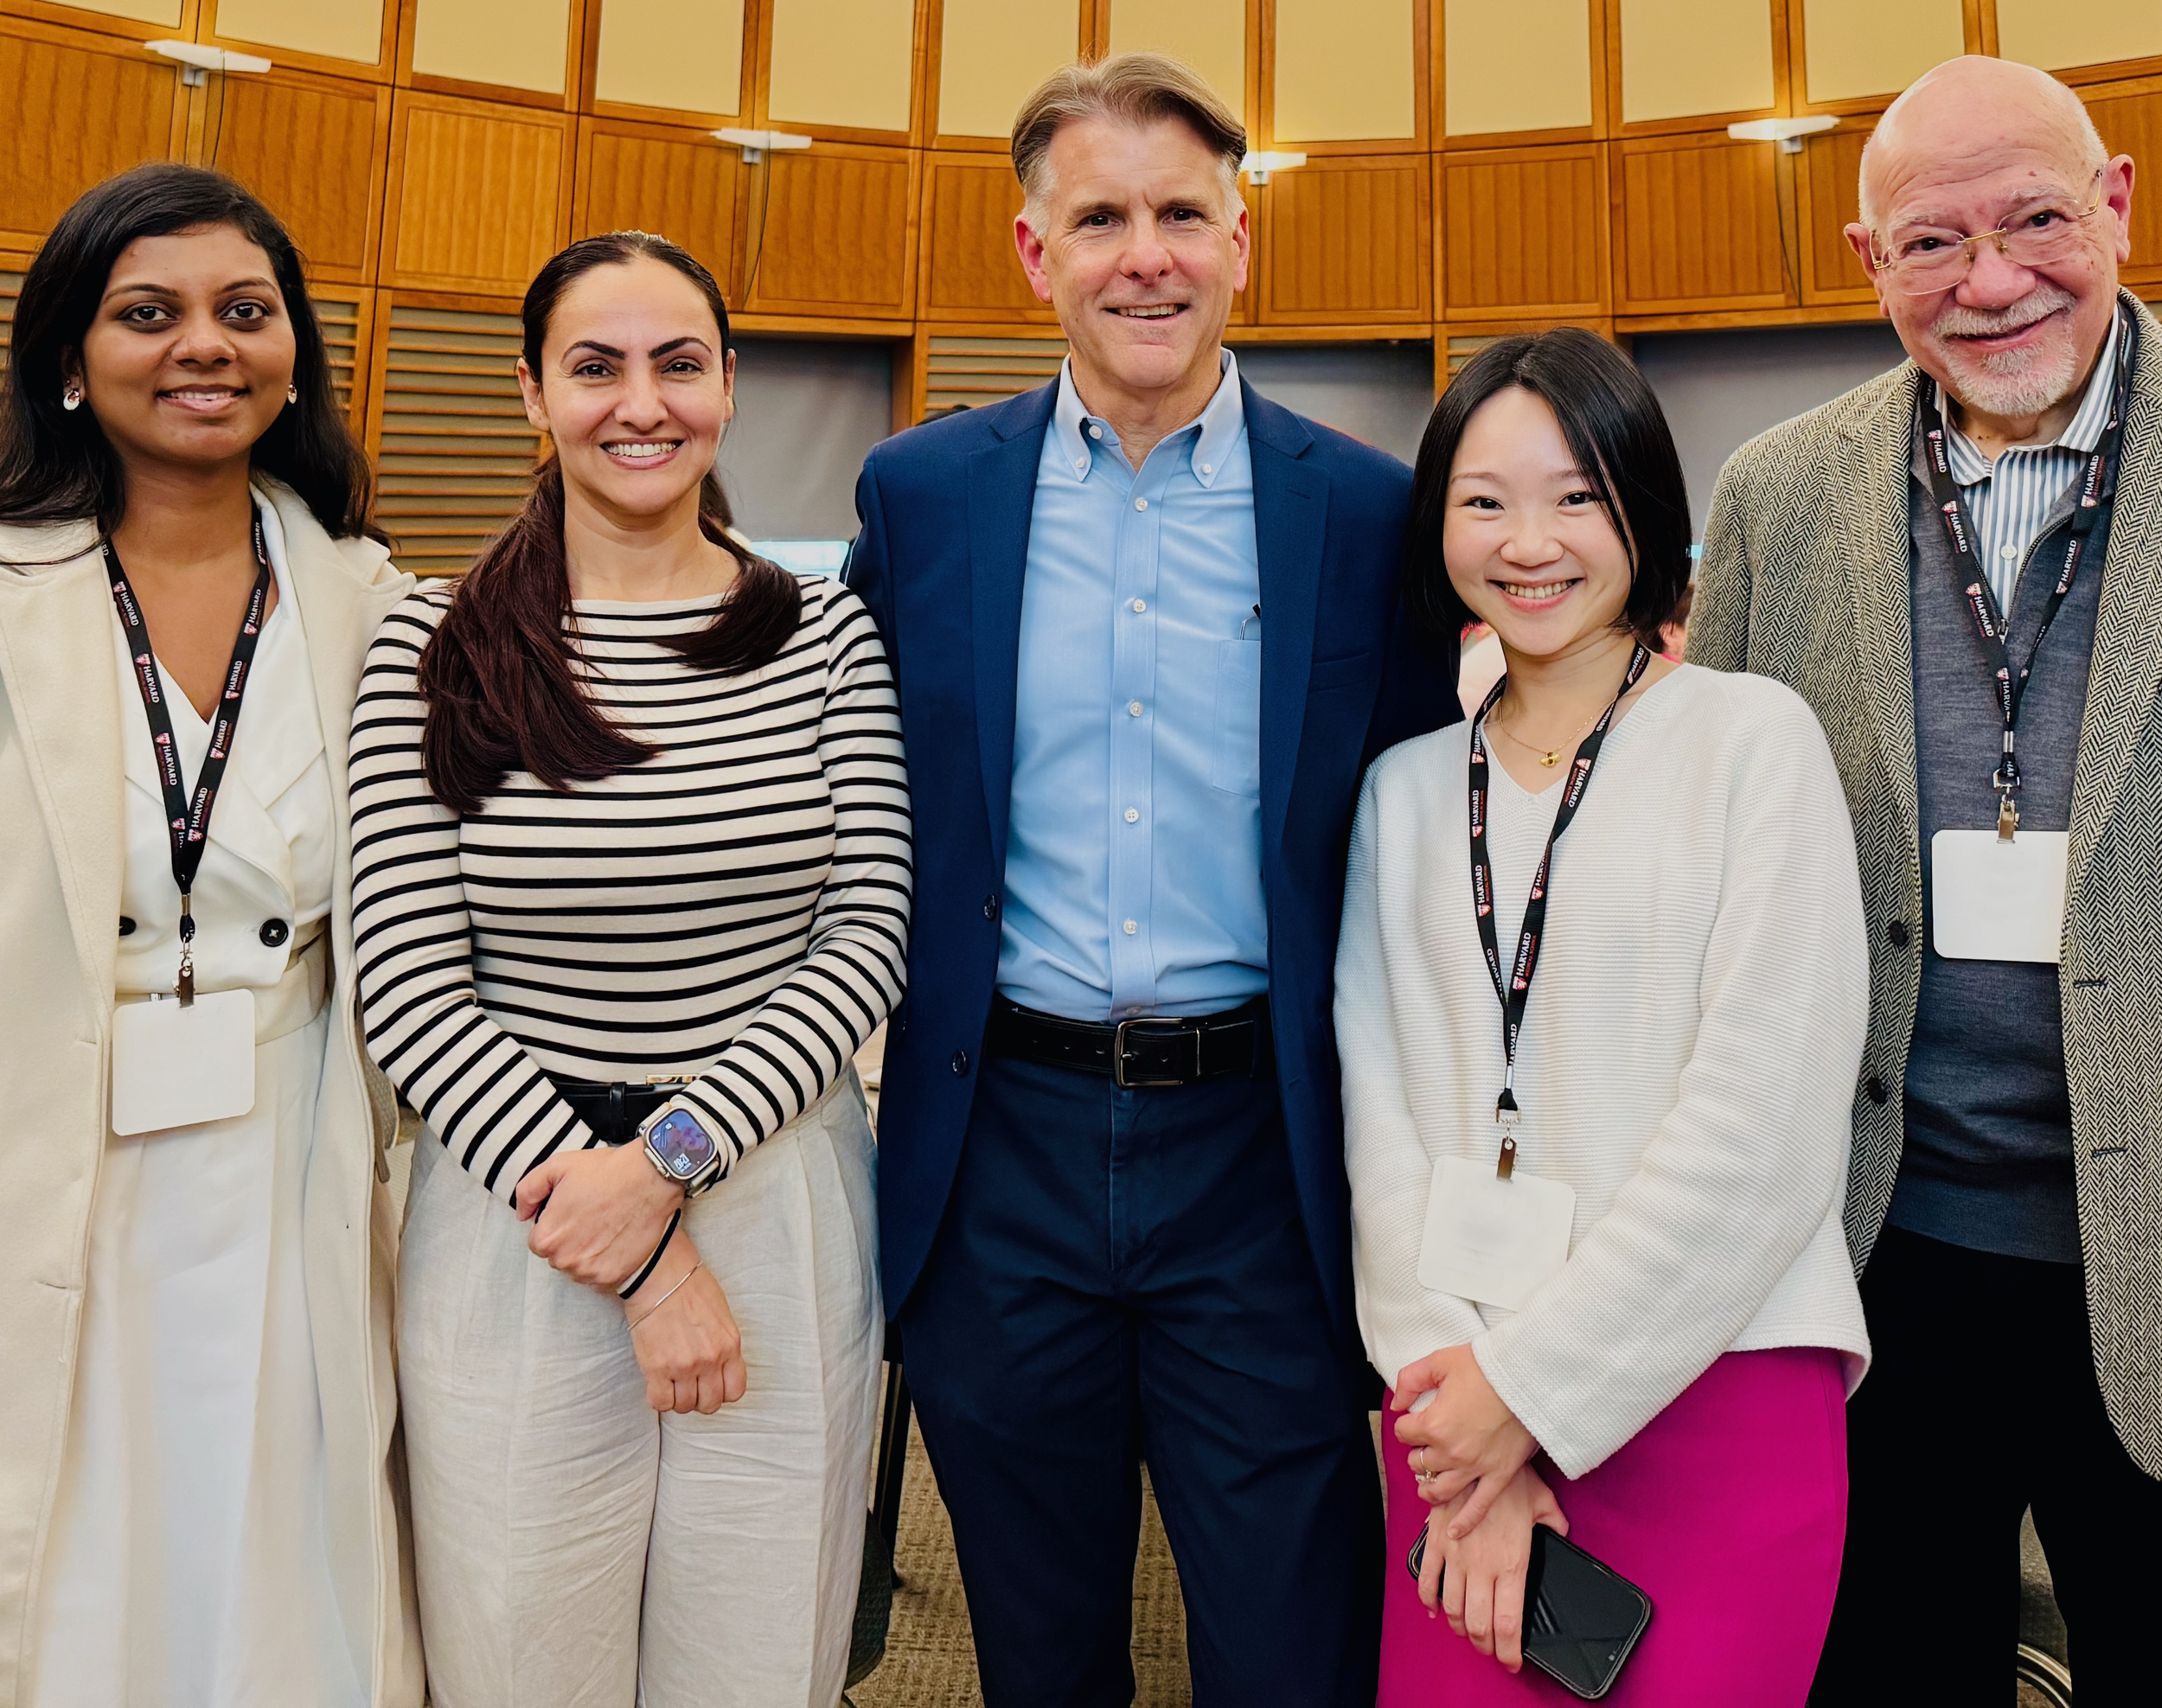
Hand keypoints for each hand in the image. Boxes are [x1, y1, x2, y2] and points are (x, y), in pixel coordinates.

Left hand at [515, 1142, 682, 1290]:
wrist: (650, 1179)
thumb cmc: (606, 1171)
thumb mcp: (557, 1166)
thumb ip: (528, 1190)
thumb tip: (522, 1214)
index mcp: (546, 1237)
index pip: (540, 1241)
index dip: (556, 1224)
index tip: (573, 1212)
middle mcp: (564, 1260)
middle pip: (559, 1256)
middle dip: (570, 1240)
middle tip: (591, 1217)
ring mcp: (589, 1271)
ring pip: (579, 1268)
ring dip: (588, 1254)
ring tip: (606, 1228)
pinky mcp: (613, 1276)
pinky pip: (600, 1276)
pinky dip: (607, 1262)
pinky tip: (617, 1239)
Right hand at [623, 1234, 746, 1413]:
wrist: (660, 1275)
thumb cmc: (689, 1286)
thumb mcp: (721, 1315)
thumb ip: (723, 1344)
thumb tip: (719, 1365)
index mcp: (730, 1345)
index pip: (735, 1391)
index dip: (722, 1393)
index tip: (710, 1385)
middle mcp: (711, 1359)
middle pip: (710, 1403)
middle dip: (699, 1399)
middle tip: (688, 1386)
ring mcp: (684, 1366)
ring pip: (685, 1406)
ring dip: (678, 1399)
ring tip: (671, 1383)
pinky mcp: (657, 1369)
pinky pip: (661, 1403)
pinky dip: (658, 1399)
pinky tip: (657, 1385)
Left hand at [1395, 1343, 1538, 1535]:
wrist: (1530, 1378)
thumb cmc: (1486, 1368)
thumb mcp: (1440, 1361)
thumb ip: (1410, 1381)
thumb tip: (1397, 1404)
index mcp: (1433, 1424)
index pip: (1404, 1433)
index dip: (1406, 1425)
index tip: (1413, 1420)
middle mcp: (1451, 1452)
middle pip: (1420, 1462)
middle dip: (1418, 1454)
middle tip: (1424, 1446)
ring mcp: (1475, 1467)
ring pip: (1441, 1489)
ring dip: (1429, 1487)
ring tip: (1427, 1483)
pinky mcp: (1499, 1475)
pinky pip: (1479, 1506)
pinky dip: (1464, 1522)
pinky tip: (1454, 1532)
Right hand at [1414, 1465, 1568, 1673]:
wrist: (1476, 1453)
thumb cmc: (1512, 1477)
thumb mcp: (1543, 1503)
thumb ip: (1555, 1525)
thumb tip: (1562, 1535)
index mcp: (1512, 1564)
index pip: (1508, 1623)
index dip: (1507, 1652)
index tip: (1511, 1662)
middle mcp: (1482, 1567)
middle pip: (1479, 1624)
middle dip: (1484, 1645)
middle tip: (1490, 1649)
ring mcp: (1456, 1555)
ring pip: (1452, 1608)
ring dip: (1459, 1626)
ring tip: (1467, 1630)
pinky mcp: (1436, 1541)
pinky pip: (1427, 1579)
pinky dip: (1428, 1599)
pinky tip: (1434, 1608)